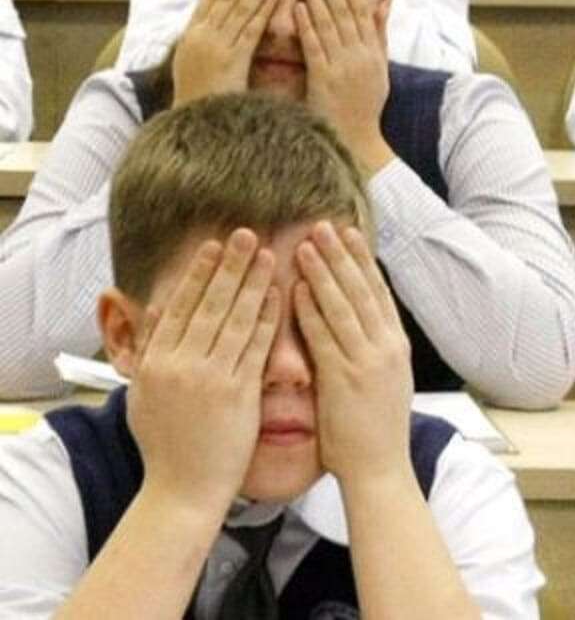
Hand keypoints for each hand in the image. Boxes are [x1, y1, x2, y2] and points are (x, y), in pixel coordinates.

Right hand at [128, 230, 279, 515]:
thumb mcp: (144, 394)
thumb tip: (154, 307)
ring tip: (269, 254)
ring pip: (234, 321)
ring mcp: (209, 380)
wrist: (182, 490)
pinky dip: (268, 319)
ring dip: (253, 284)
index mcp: (155, 363)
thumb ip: (150, 349)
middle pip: (208, 304)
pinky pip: (255, 349)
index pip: (181, 305)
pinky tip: (281, 296)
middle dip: (230, 266)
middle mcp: (180, 366)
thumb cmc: (166, 445)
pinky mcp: (237, 396)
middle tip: (247, 233)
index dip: (199, 272)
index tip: (215, 245)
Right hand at [173, 0, 281, 105]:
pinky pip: (247, 32)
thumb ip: (210, 44)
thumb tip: (221, 27)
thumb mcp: (197, 67)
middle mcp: (201, 36)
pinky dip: (260, 12)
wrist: (196, 130)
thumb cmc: (202, 103)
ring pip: (238, 8)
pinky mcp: (229, 62)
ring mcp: (214, 47)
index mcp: (192, 35)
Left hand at [293, 222, 414, 486]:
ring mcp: (367, 362)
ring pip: (344, 306)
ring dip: (324, 272)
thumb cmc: (375, 432)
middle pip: (362, 290)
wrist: (381, 469)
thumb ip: (371, 352)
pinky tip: (297, 288)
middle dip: (342, 255)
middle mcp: (386, 347)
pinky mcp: (345, 379)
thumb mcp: (383, 383)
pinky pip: (325, 336)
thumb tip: (359, 326)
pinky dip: (311, 310)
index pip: (378, 292)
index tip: (348, 233)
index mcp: (395, 346)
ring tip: (306, 243)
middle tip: (325, 224)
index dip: (362, 260)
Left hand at [296, 0, 392, 174]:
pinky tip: (297, 8)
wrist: (358, 142)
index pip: (362, 11)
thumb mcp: (379, 70)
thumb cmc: (364, 107)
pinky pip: (315, 48)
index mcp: (373, 53)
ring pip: (329, 24)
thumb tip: (382, 6)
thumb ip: (379, 36)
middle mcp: (361, 57)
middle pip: (345, 12)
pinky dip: (307, 26)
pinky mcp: (325, 80)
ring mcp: (343, 67)